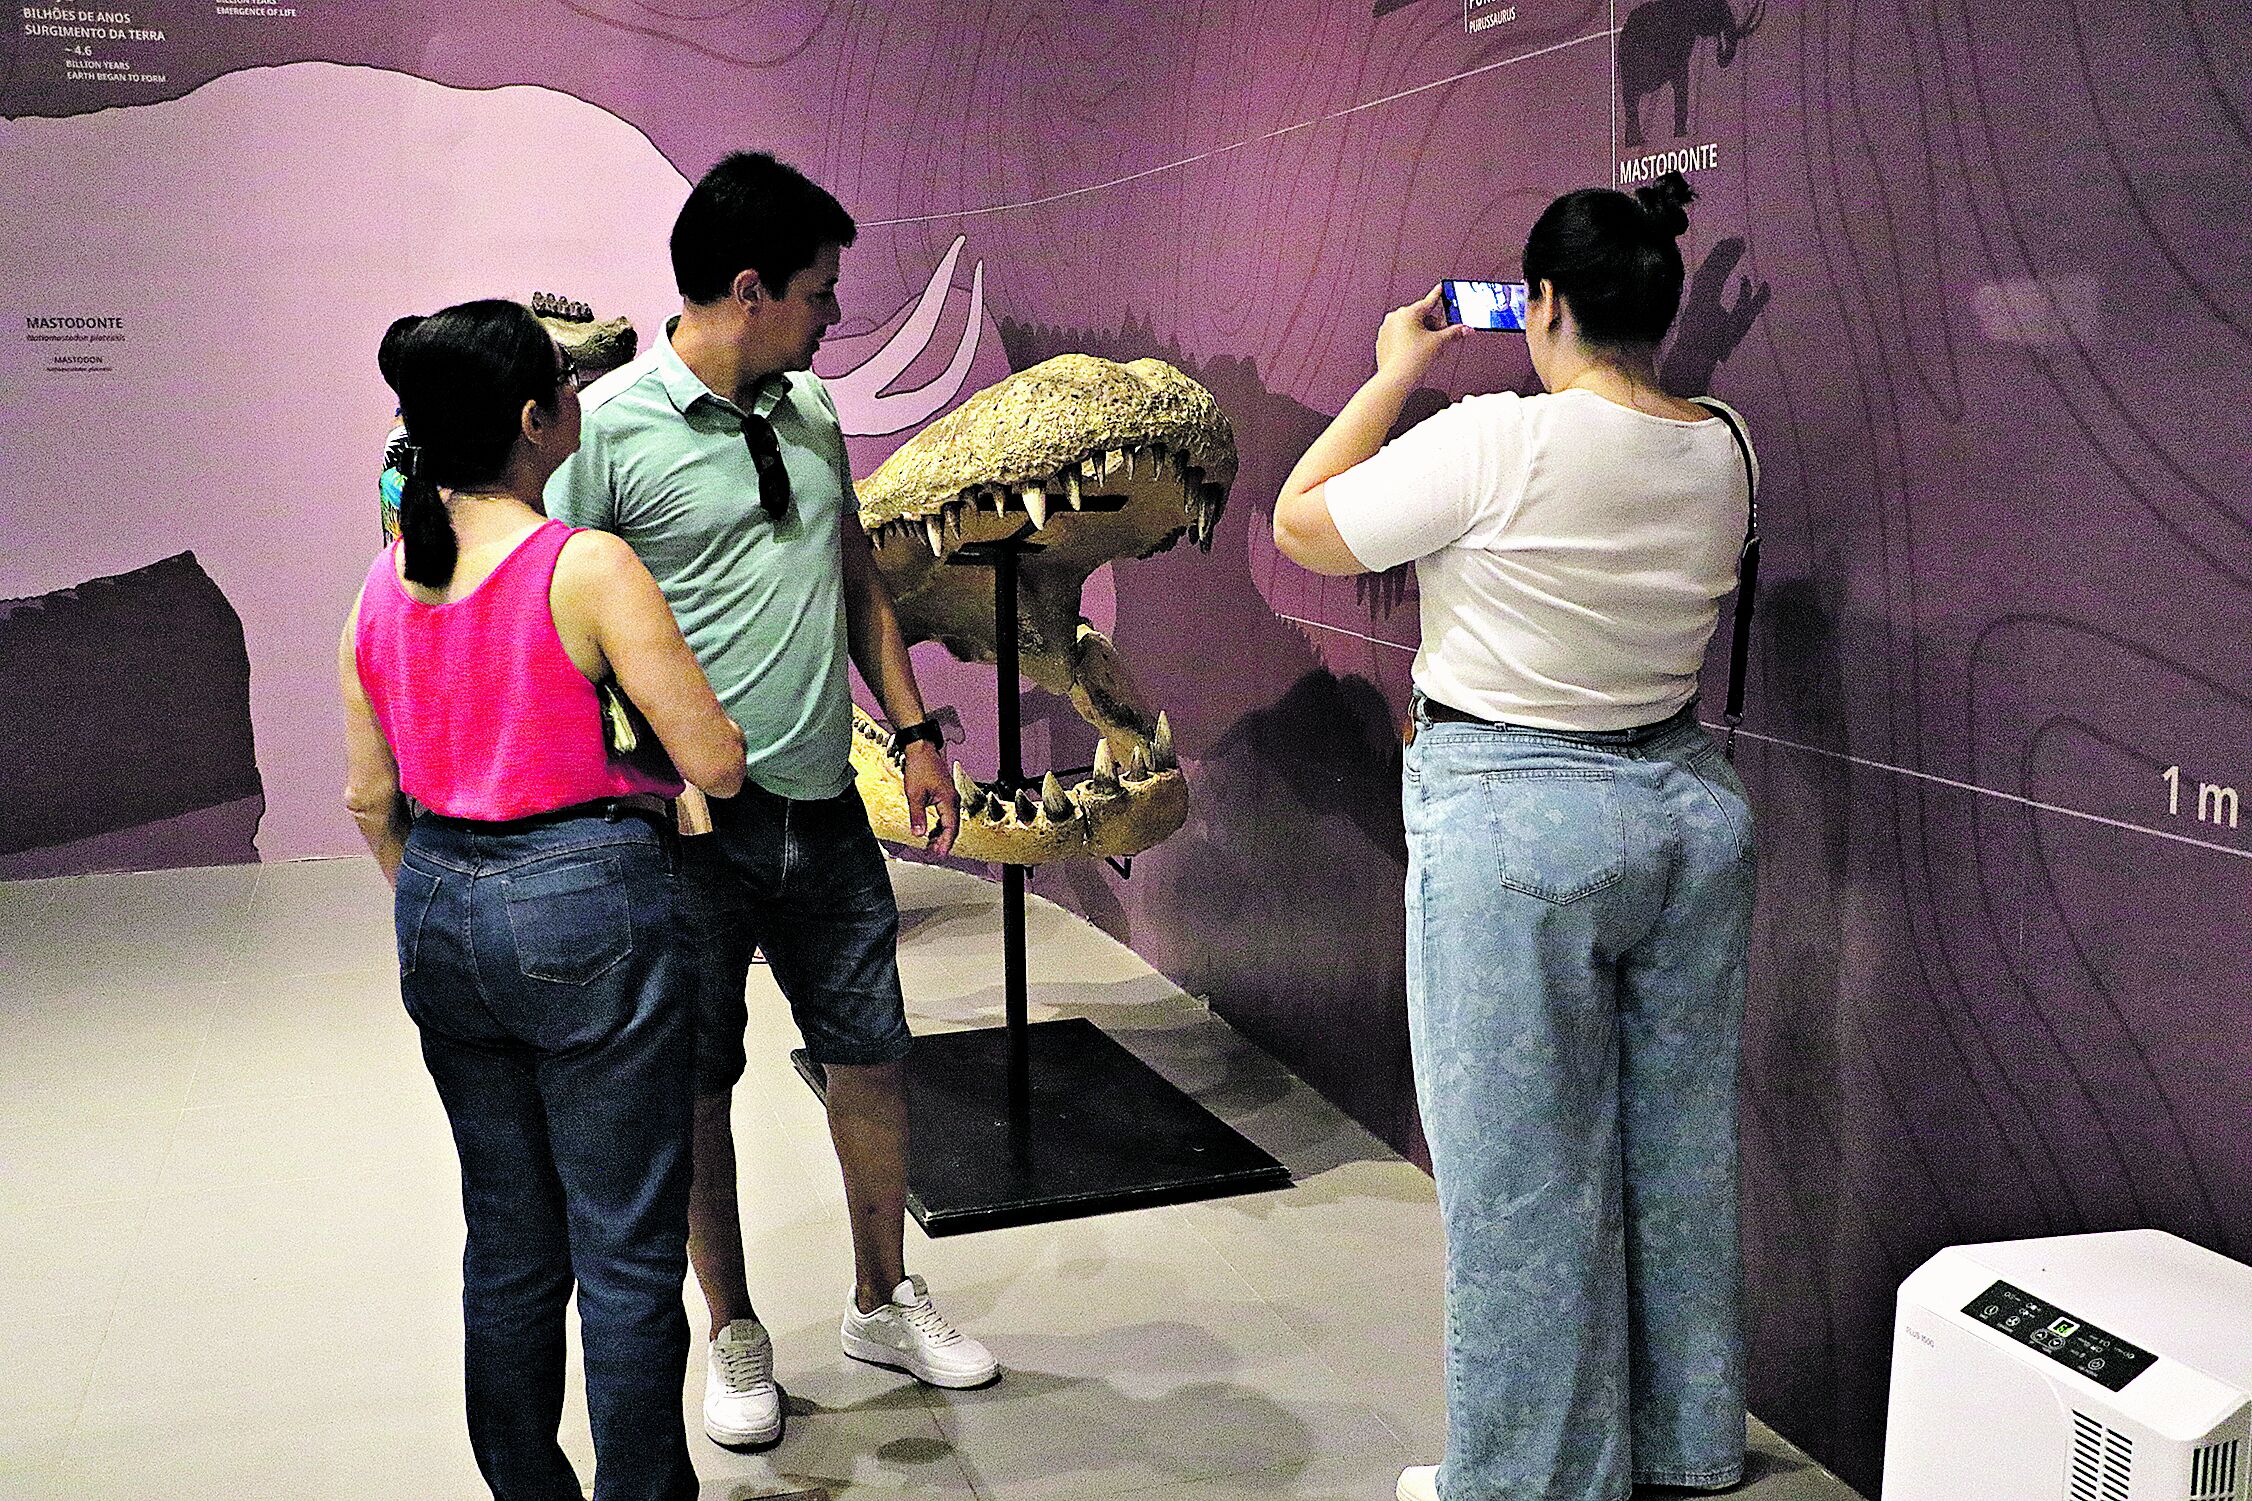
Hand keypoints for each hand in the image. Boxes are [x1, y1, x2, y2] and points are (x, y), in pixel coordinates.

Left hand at [900, 739, 957, 857]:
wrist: (921, 748)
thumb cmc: (920, 766)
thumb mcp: (915, 794)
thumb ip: (917, 816)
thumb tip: (918, 833)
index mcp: (949, 800)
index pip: (951, 828)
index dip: (945, 843)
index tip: (939, 854)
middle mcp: (953, 799)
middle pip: (952, 826)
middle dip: (944, 841)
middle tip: (934, 853)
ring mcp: (949, 796)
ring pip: (949, 821)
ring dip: (941, 833)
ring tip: (931, 845)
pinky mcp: (944, 793)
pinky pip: (945, 814)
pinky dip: (939, 824)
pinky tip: (931, 830)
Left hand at [1375, 285, 1471, 385]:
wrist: (1395, 379)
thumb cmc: (1412, 360)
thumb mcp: (1438, 343)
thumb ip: (1453, 333)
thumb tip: (1466, 329)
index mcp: (1408, 313)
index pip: (1429, 301)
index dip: (1439, 295)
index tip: (1441, 288)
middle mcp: (1395, 317)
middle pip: (1421, 317)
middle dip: (1432, 327)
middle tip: (1439, 339)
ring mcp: (1387, 329)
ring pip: (1410, 327)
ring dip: (1421, 335)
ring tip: (1425, 350)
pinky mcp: (1383, 340)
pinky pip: (1400, 336)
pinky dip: (1409, 342)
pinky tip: (1414, 353)